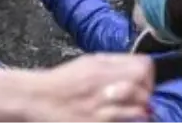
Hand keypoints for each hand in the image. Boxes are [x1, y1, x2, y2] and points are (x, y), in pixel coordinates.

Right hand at [29, 54, 153, 121]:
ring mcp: (100, 103)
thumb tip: (137, 70)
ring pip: (139, 103)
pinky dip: (131, 120)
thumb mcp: (85, 64)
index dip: (147, 76)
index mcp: (101, 64)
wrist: (34, 99)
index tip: (143, 85)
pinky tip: (125, 120)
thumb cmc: (59, 84)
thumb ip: (111, 65)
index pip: (143, 64)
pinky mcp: (96, 121)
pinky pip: (125, 120)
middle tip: (140, 101)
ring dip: (141, 109)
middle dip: (147, 93)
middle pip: (143, 82)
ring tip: (135, 114)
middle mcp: (102, 80)